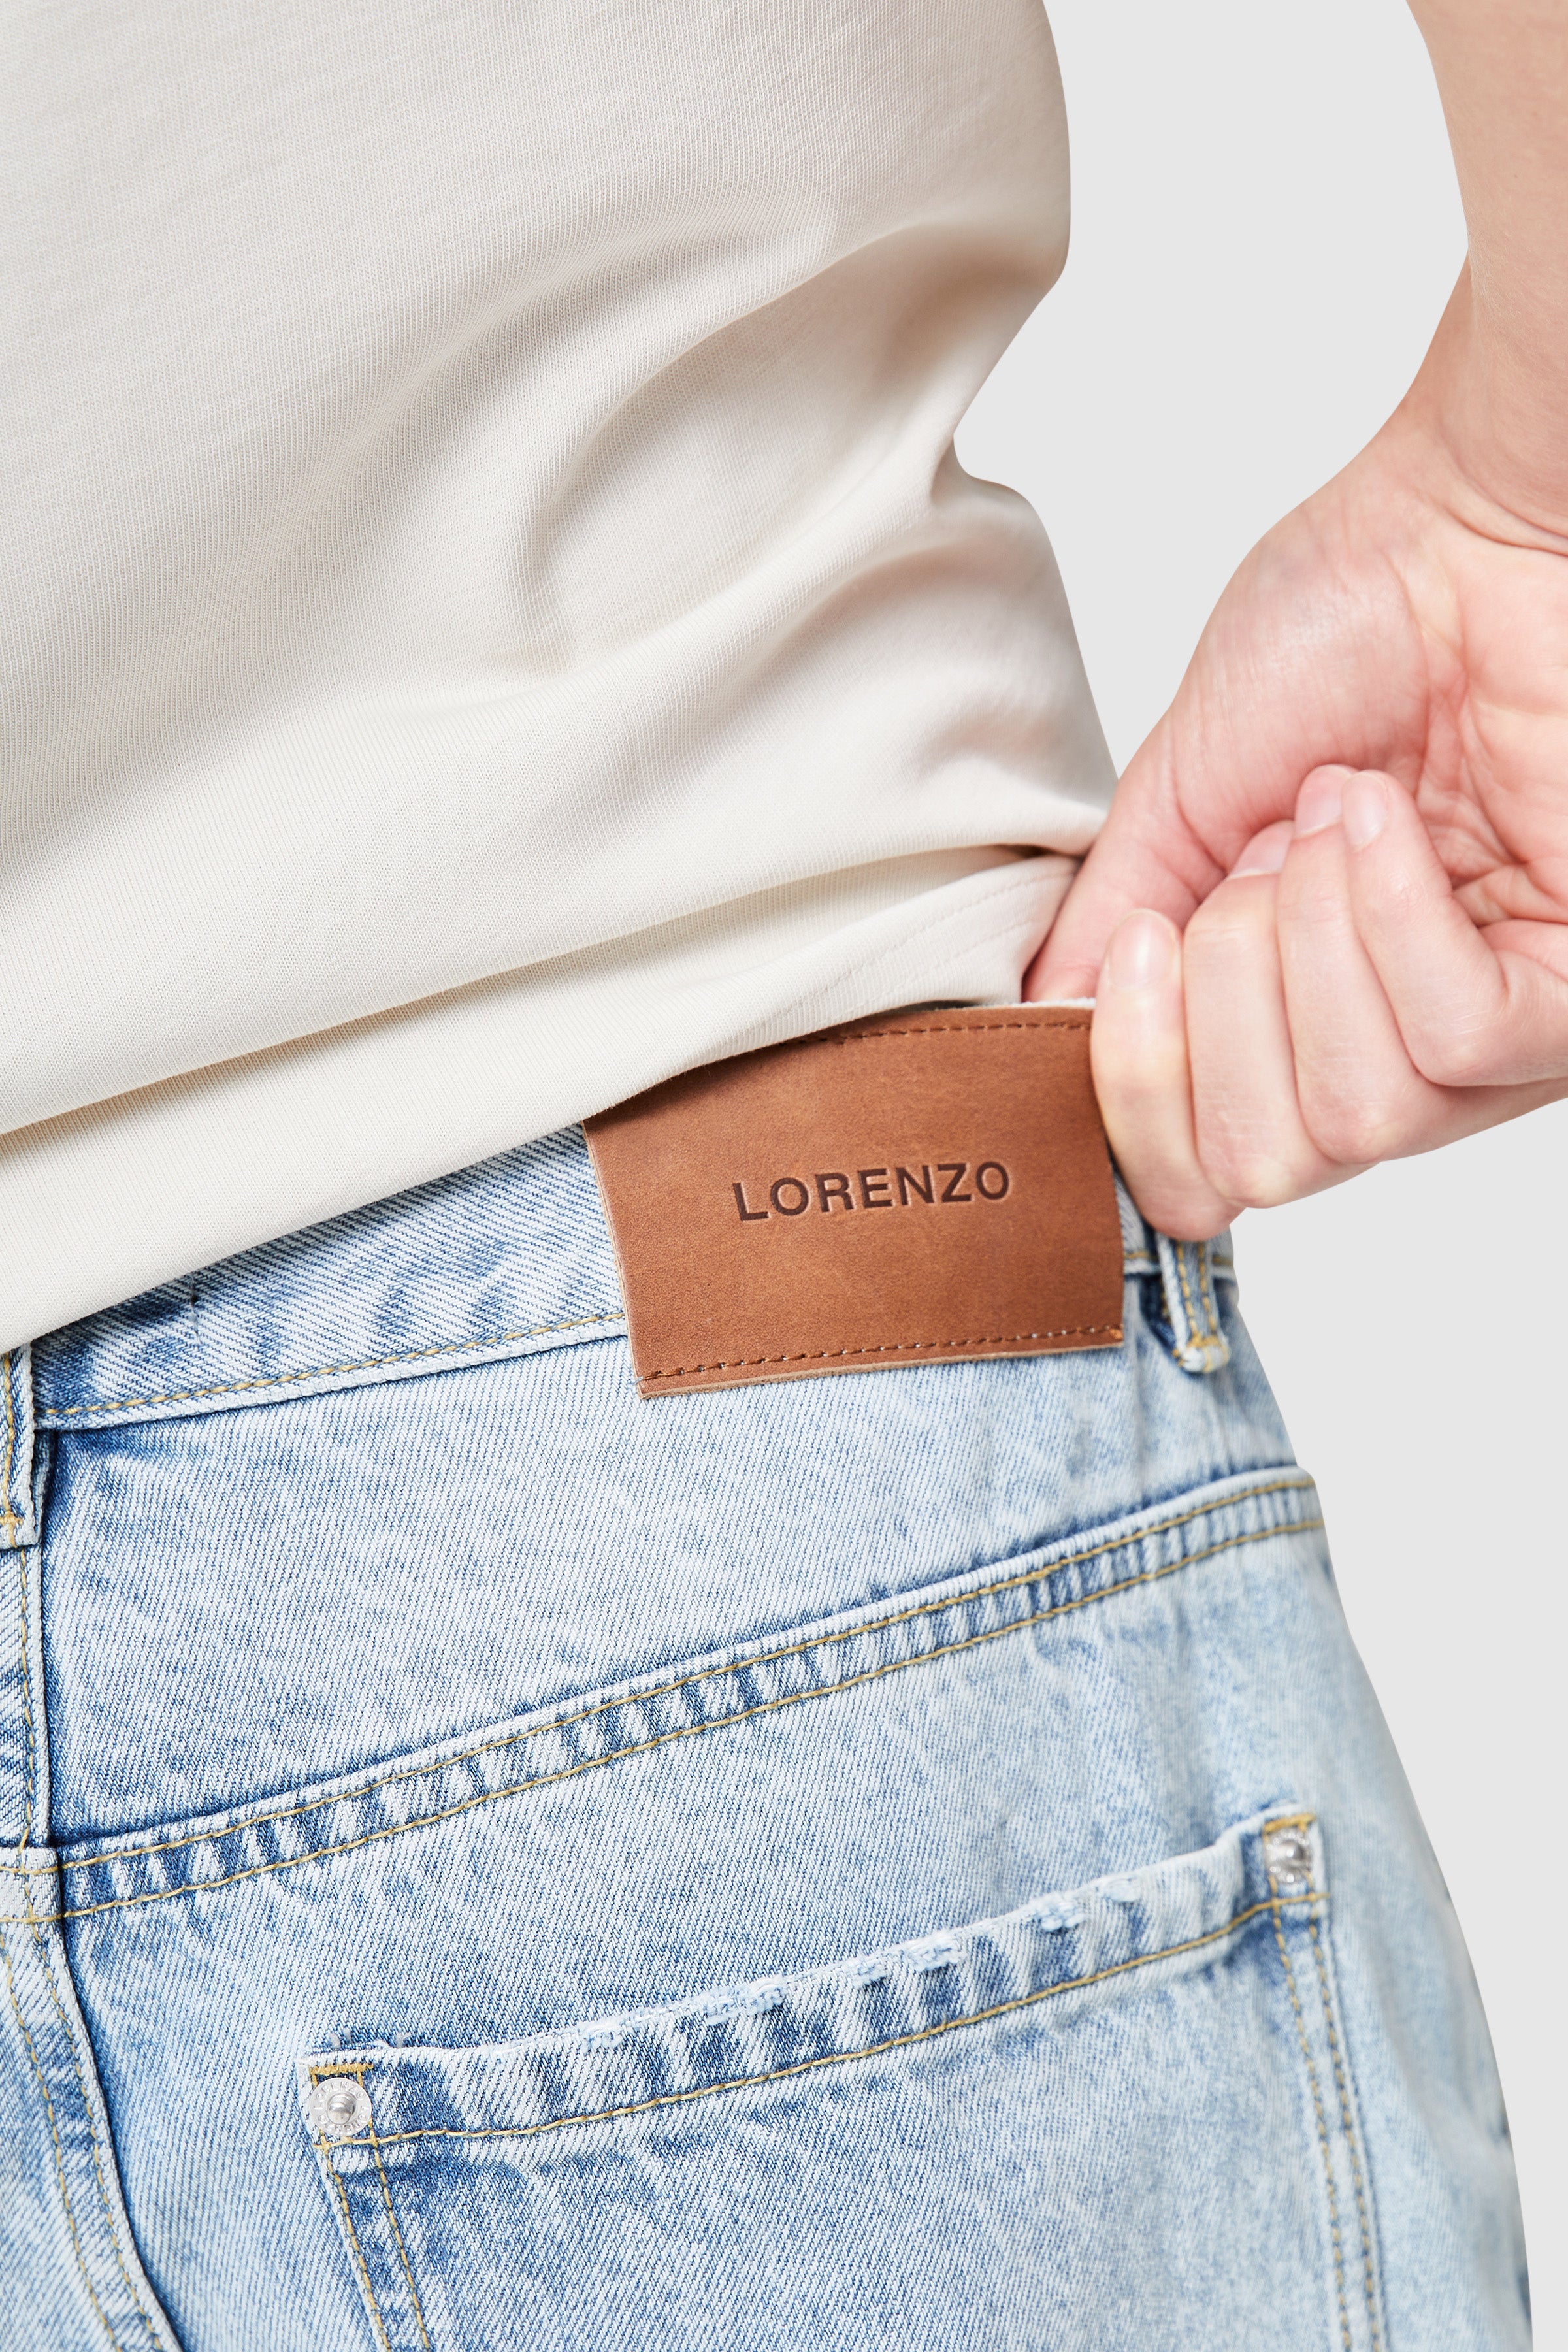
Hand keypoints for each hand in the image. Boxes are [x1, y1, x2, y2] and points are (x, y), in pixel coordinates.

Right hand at [1028, 281, 1567, 1236]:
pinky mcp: (1567, 997)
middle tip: (1250, 865)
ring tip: (1325, 821)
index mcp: (1286, 1014)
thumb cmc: (1347, 625)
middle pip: (1265, 1164)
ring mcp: (1487, 1034)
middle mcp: (1386, 1046)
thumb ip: (1108, 933)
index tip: (1135, 953)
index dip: (1138, 1091)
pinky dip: (1389, 920)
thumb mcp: (1178, 796)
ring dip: (1305, 948)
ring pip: (1357, 1117)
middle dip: (1221, 1007)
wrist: (1462, 520)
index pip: (1197, 1173)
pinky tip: (1383, 820)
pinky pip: (1453, 1038)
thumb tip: (1046, 1038)